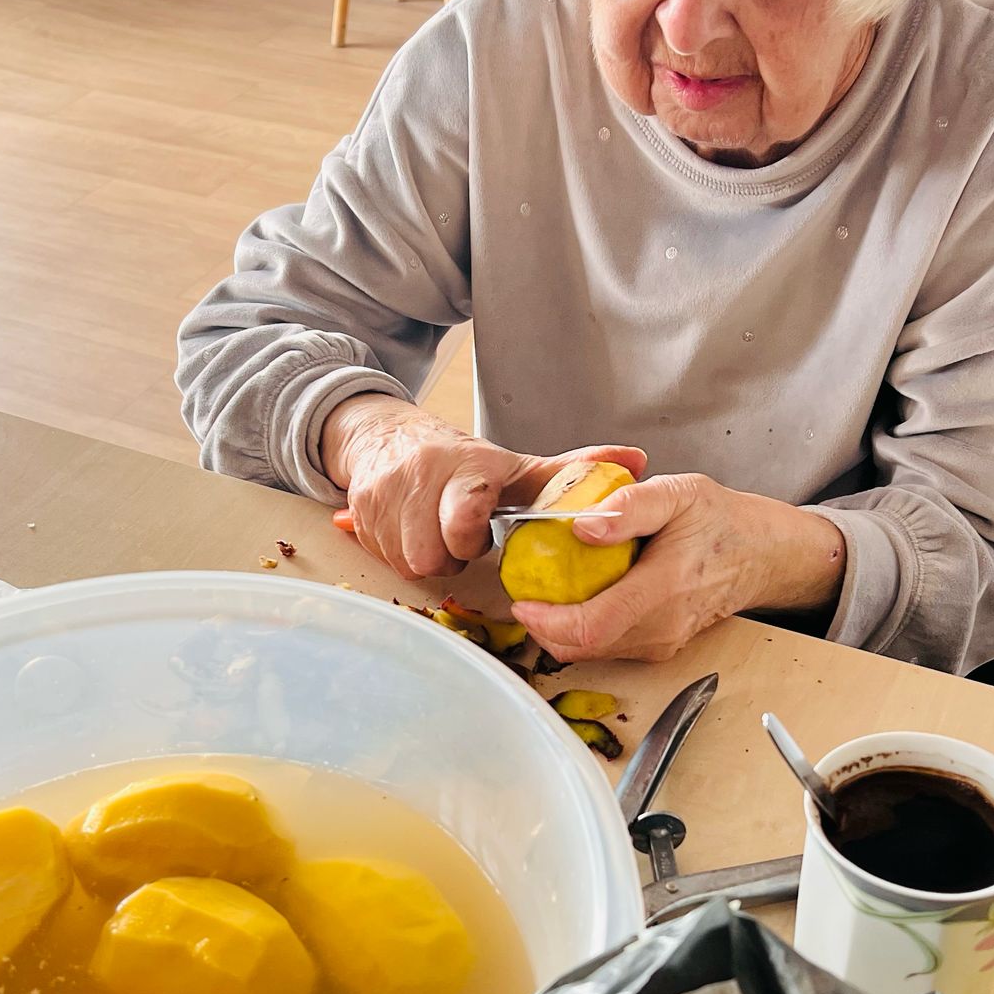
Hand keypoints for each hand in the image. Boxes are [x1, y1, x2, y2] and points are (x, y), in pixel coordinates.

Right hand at [323, 393, 647, 580]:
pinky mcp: (357, 508)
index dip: (468, 533)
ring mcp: (383, 493)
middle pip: (429, 552)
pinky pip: (380, 554)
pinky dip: (399, 552)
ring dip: (426, 556)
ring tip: (440, 534)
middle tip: (462, 539)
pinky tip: (413, 532)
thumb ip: (571, 472)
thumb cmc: (464, 463)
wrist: (388, 435)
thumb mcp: (517, 466)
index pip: (462, 511)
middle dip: (449, 555)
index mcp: (466, 466)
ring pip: (405, 559)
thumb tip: (636, 459)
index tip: (477, 537)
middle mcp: (420, 474)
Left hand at [510, 474, 847, 663]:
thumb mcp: (678, 493)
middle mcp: (662, 627)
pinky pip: (609, 648)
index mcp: (664, 589)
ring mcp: (662, 643)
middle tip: (525, 591)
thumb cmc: (722, 521)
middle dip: (542, 626)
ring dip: (560, 629)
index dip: (546, 620)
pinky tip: (578, 598)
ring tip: (546, 592)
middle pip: (583, 647)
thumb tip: (581, 527)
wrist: (763, 555)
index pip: (592, 626)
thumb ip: (629, 507)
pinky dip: (583, 630)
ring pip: (593, 652)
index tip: (521, 599)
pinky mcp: (660, 648)